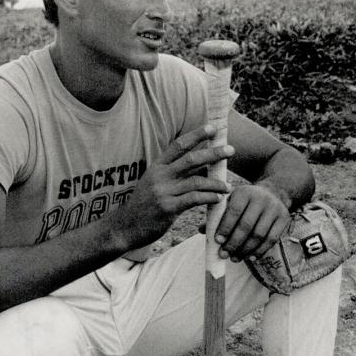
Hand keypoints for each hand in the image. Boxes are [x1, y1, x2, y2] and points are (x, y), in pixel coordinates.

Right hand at [118, 124, 232, 248]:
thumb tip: (199, 166)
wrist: (124, 227)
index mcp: (157, 166)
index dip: (196, 135)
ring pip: (196, 180)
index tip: (212, 128)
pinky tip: (218, 199)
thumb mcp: (154, 183)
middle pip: (191, 159)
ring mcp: (164, 191)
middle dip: (213, 153)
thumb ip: (173, 173)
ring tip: (228, 186)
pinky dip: (209, 197)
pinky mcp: (168, 208)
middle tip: (231, 150)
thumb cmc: (143, 206)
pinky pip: (194, 199)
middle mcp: (160, 176)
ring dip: (216, 182)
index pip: (178, 145)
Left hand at [214, 183, 289, 260]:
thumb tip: (201, 230)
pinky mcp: (284, 219)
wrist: (274, 192)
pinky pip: (271, 239)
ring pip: (259, 235)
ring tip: (235, 258)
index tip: (217, 241)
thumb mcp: (231, 201)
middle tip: (224, 254)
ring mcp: (274, 209)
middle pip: (246, 225)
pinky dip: (260, 251)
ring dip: (245, 250)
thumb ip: (217, 215)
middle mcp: (261, 199)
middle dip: (234, 243)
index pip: (234, 211)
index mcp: (244, 192)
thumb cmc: (245, 202)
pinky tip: (250, 257)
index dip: (225, 227)